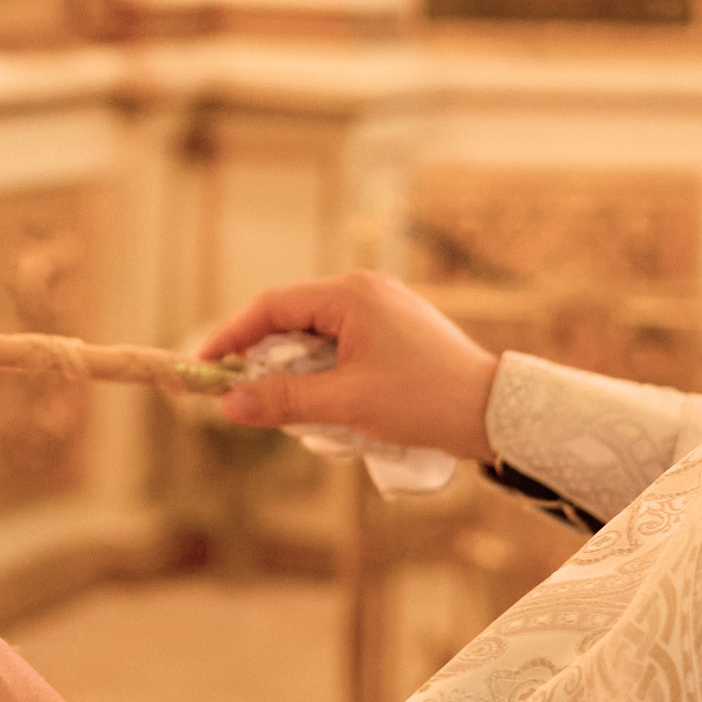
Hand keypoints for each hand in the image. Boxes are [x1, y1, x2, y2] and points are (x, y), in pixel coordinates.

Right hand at [198, 270, 500, 462]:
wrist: (495, 411)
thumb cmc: (424, 400)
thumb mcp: (346, 404)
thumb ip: (284, 400)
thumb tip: (228, 404)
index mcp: (351, 295)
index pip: (272, 306)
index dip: (232, 336)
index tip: (205, 365)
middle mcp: (365, 290)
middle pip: (292, 318)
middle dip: (265, 359)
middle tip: (244, 394)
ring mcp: (383, 306)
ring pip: (316, 335)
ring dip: (298, 370)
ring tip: (294, 408)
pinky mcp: (395, 328)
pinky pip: (342, 343)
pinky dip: (325, 370)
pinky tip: (329, 403)